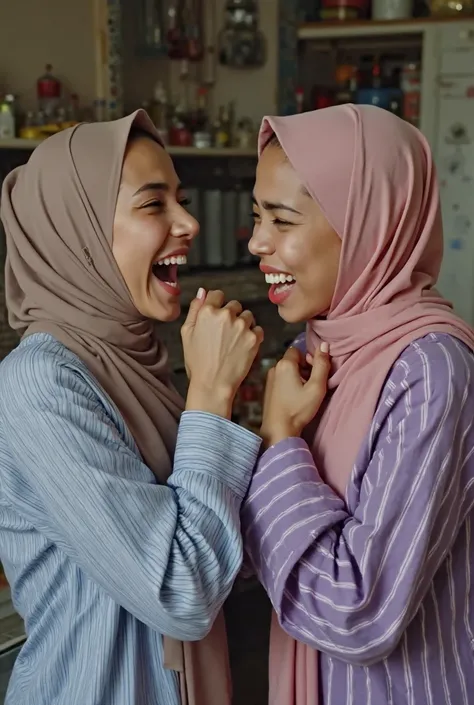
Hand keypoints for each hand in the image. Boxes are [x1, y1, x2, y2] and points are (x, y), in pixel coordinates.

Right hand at [181, 288, 263, 417]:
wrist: (212, 384)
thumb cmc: (197, 362)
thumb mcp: (187, 334)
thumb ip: (195, 309)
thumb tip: (202, 291)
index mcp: (207, 312)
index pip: (217, 294)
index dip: (217, 305)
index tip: (217, 317)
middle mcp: (226, 315)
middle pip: (234, 305)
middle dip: (231, 315)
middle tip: (225, 334)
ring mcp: (242, 326)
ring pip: (247, 316)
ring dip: (243, 324)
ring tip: (234, 341)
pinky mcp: (254, 338)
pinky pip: (258, 329)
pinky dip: (253, 335)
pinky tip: (243, 346)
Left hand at [260, 344, 329, 447]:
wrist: (278, 429)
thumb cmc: (299, 408)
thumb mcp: (316, 387)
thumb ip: (322, 365)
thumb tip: (324, 345)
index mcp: (285, 364)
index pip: (298, 350)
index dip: (309, 359)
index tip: (314, 374)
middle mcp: (274, 368)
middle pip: (293, 360)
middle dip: (304, 368)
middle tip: (311, 384)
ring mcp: (269, 379)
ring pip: (287, 370)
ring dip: (297, 376)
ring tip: (304, 392)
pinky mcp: (268, 389)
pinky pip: (282, 379)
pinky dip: (289, 383)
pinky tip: (294, 397)